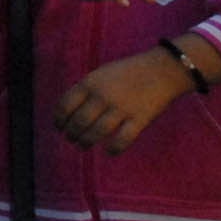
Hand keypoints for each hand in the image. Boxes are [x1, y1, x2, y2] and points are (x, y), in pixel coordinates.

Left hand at [57, 50, 194, 152]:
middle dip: (71, 133)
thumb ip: (85, 89)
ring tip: (81, 146)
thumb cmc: (127, 72)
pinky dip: (113, 148)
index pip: (66, 105)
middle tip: (70, 139)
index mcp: (90, 82)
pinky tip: (108, 151)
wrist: (161, 69)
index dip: (59, 119)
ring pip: (96, 132)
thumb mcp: (101, 74)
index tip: (59, 127)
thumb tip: (68, 111)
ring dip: (85, 142)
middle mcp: (102, 95)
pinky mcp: (140, 119)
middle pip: (79, 121)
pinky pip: (123, 139)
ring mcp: (121, 108)